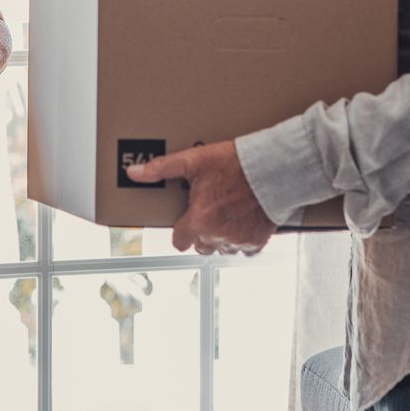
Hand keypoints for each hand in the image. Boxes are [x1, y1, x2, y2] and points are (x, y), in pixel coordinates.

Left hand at [125, 140, 276, 255]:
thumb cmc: (235, 163)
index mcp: (198, 221)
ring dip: (222, 236)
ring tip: (229, 213)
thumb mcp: (194, 160)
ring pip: (222, 248)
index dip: (181, 229)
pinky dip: (244, 239)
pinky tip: (246, 221)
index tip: (187, 218)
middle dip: (202, 232)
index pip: (179, 241)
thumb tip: (134, 172)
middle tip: (211, 209)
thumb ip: (163, 168)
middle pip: (201, 245)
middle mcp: (216, 237)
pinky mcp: (257, 242)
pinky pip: (245, 250)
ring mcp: (238, 241)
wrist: (274, 168)